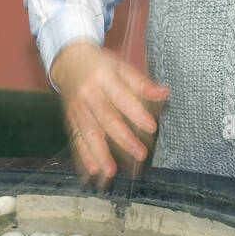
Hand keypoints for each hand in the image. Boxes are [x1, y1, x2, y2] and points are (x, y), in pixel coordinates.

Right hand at [51, 42, 169, 185]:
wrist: (69, 62)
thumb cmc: (101, 66)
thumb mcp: (121, 67)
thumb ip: (142, 84)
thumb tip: (165, 93)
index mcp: (104, 79)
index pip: (122, 98)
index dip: (137, 113)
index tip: (152, 126)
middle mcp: (89, 96)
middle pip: (107, 119)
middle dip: (123, 139)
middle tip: (140, 154)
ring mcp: (78, 110)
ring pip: (89, 134)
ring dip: (100, 155)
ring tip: (111, 172)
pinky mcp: (71, 121)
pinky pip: (77, 141)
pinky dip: (84, 157)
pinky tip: (92, 171)